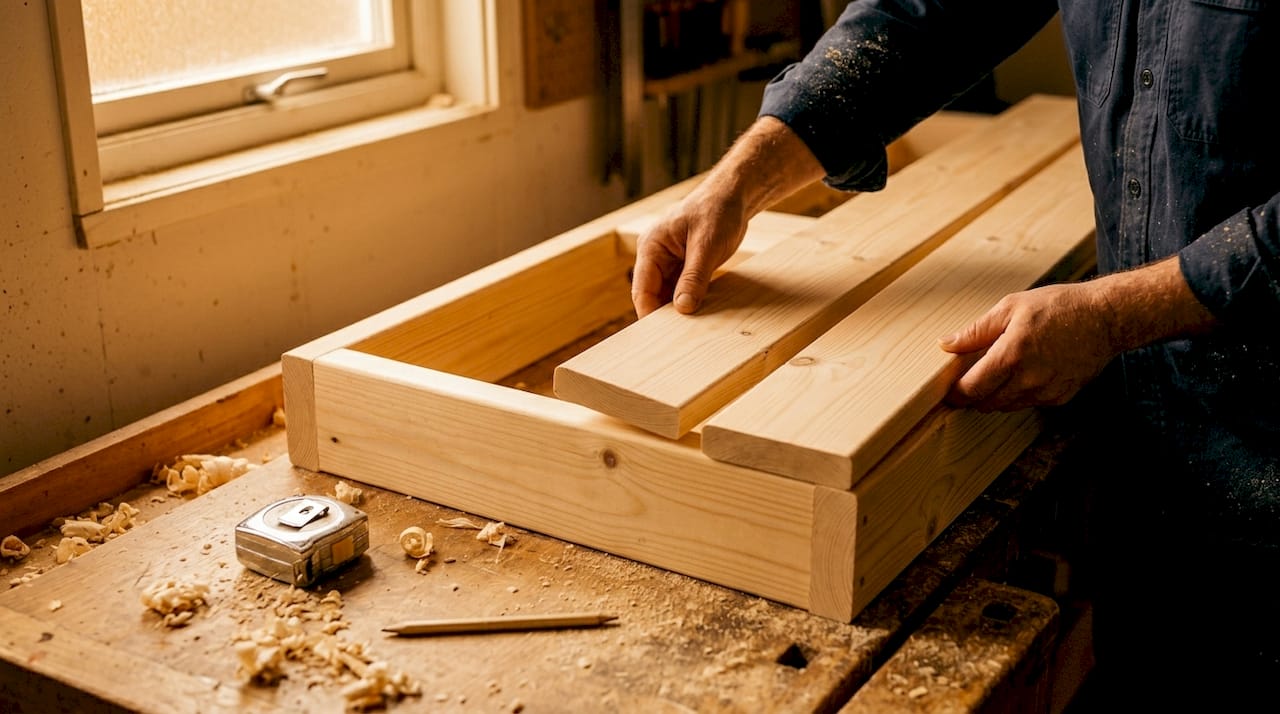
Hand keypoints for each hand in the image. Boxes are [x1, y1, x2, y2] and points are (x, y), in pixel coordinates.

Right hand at [629, 116, 826, 317]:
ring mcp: (670, 262)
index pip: (642, 289)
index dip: (650, 313)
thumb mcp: (706, 246)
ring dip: (678, 311)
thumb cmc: (718, 211)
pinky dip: (689, 302)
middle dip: (664, 316)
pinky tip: (701, 316)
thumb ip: (694, 277)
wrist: (735, 196)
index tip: (661, 336)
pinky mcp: (684, 267)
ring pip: (668, 296)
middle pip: (653, 295)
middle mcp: (655, 256)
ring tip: (691, 332)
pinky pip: (682, 290)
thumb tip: (682, 308)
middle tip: (678, 340)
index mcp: (651, 247)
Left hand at [938, 282, 1119, 411]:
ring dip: (996, 395)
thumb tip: (946, 344)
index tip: (949, 390)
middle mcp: (1028, 380)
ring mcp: (1046, 392)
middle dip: (974, 395)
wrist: (1105, 318)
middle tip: (969, 380)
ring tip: (998, 372)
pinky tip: (1024, 373)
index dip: (956, 393)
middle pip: (986, 403)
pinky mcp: (1061, 397)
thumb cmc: (1057, 306)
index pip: (972, 389)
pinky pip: (1030, 403)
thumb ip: (975, 331)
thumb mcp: (1010, 307)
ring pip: (1007, 406)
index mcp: (1011, 356)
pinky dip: (1020, 393)